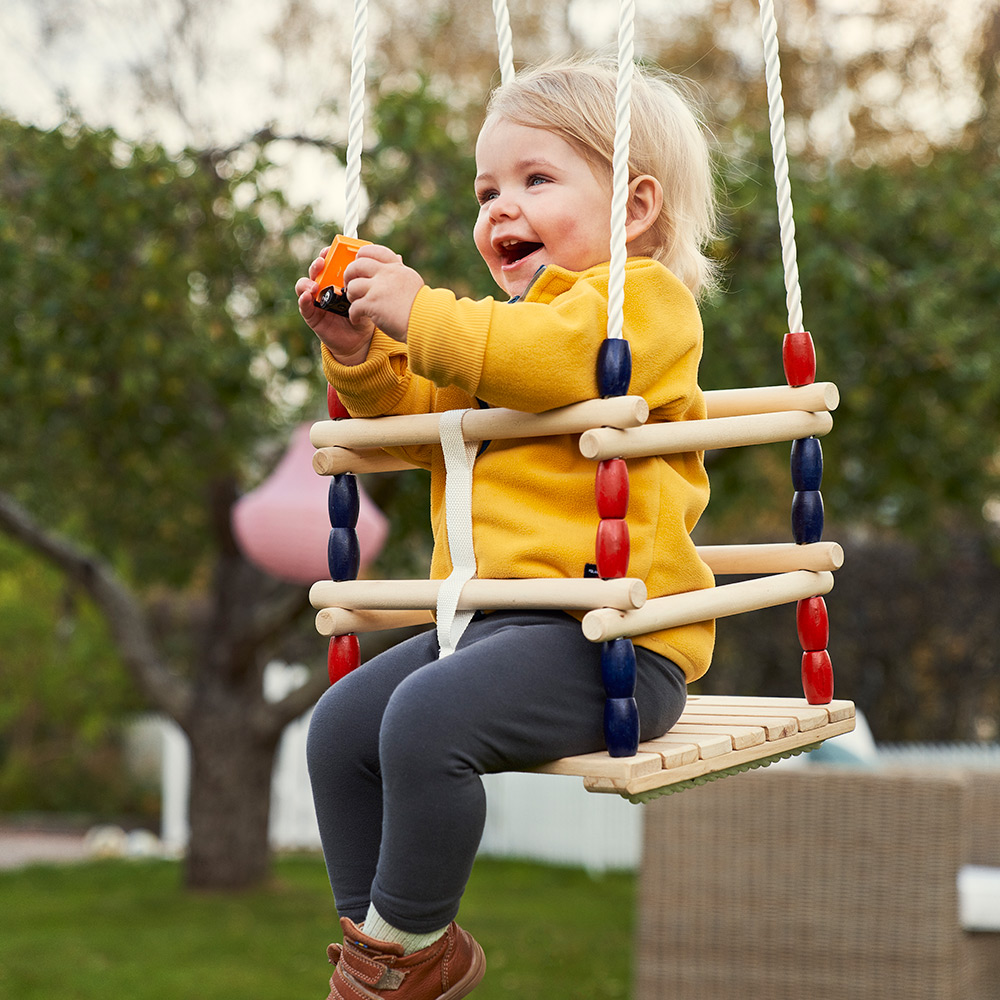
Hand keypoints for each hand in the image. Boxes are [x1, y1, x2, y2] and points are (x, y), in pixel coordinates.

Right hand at [296, 248, 375, 365]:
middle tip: (323, 261)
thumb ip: (382, 277)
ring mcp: (317, 299)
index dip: (328, 252)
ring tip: (315, 283)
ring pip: (305, 284)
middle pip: (317, 269)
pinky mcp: (312, 315)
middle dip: (318, 263)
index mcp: (339, 277)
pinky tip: (307, 297)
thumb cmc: (366, 313)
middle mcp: (326, 286)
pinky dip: (303, 300)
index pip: (330, 260)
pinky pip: (304, 305)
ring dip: (308, 281)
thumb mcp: (374, 294)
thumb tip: (400, 258)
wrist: (361, 340)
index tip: (331, 248)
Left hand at [342, 245, 424, 342]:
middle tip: (350, 284)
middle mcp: (386, 275)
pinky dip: (353, 314)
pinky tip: (357, 319)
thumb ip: (399, 271)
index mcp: (396, 268)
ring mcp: (378, 289)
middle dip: (349, 275)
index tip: (358, 263)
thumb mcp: (411, 281)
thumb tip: (397, 258)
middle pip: (357, 265)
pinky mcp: (373, 304)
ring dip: (351, 296)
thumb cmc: (421, 307)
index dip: (362, 255)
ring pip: (353, 286)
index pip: (374, 251)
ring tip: (356, 303)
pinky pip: (354, 306)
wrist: (427, 322)